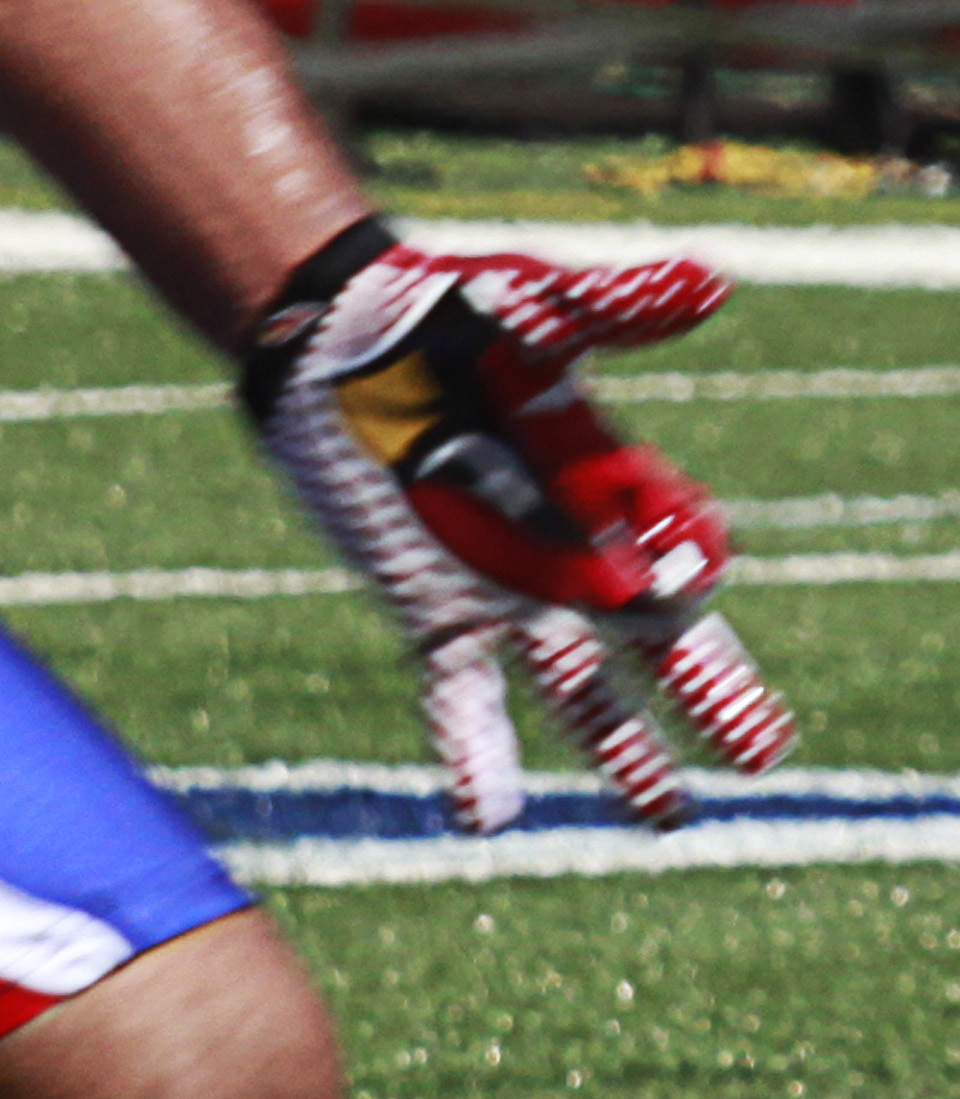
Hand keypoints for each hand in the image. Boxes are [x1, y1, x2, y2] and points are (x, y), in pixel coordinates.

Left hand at [240, 228, 792, 833]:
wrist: (338, 340)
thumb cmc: (448, 312)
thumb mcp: (536, 308)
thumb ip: (614, 309)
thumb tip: (712, 281)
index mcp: (620, 486)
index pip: (684, 550)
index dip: (695, 566)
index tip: (701, 572)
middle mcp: (578, 552)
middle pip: (659, 640)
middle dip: (709, 694)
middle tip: (761, 754)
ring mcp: (510, 593)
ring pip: (579, 690)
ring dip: (620, 750)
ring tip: (667, 817)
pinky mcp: (435, 614)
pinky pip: (461, 697)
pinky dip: (474, 754)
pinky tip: (486, 817)